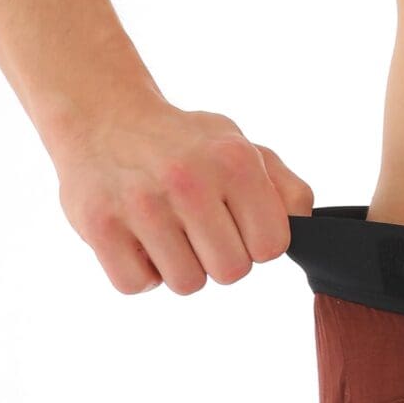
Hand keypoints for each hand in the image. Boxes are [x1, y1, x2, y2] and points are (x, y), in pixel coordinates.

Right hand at [52, 101, 316, 294]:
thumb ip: (284, 187)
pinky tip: (138, 238)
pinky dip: (139, 271)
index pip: (272, 246)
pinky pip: (136, 285)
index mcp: (234, 161)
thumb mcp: (240, 145)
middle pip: (231, 272)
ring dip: (179, 266)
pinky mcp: (100, 226)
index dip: (256, 242)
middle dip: (219, 257)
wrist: (105, 117)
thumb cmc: (184, 141)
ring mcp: (142, 205)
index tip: (236, 224)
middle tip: (199, 229)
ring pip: (186, 284)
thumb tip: (302, 225)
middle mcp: (189, 181)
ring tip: (167, 230)